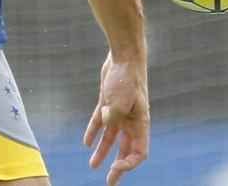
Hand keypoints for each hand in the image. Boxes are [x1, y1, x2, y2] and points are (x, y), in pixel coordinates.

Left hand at [83, 55, 149, 185]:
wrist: (124, 55)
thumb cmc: (127, 77)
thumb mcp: (119, 99)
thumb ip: (112, 117)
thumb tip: (104, 125)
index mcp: (141, 122)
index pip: (139, 151)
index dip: (129, 164)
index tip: (115, 167)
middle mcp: (132, 120)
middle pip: (126, 149)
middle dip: (118, 166)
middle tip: (110, 181)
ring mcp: (120, 112)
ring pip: (112, 138)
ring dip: (103, 152)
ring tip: (93, 165)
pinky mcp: (108, 103)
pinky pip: (101, 123)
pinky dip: (94, 133)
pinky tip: (86, 143)